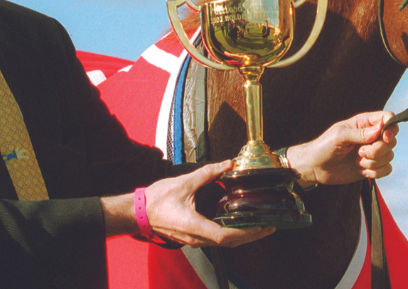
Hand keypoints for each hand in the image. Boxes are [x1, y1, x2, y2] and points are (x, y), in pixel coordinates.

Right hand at [144, 161, 275, 247]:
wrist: (138, 212)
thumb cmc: (157, 199)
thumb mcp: (184, 182)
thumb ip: (208, 173)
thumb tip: (228, 163)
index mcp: (195, 226)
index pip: (227, 236)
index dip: (247, 232)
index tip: (263, 226)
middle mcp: (197, 238)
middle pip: (230, 242)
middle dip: (251, 235)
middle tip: (270, 227)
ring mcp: (194, 240)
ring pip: (224, 243)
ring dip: (242, 235)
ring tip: (258, 225)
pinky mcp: (192, 237)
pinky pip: (216, 239)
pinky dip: (231, 233)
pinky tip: (239, 224)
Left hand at [286, 111, 397, 186]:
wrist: (315, 167)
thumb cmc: (324, 146)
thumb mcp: (339, 136)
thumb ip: (360, 133)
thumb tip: (380, 130)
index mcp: (364, 123)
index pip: (387, 118)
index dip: (391, 127)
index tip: (384, 137)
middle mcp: (371, 136)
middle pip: (392, 140)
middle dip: (378, 149)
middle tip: (360, 152)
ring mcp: (372, 152)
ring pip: (389, 156)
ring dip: (373, 162)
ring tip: (357, 160)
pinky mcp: (371, 167)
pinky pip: (386, 169)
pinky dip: (376, 172)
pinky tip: (362, 170)